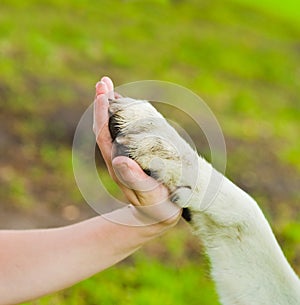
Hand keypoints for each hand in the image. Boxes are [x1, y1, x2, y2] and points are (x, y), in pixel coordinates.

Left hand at [93, 76, 180, 224]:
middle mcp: (117, 158)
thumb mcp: (149, 196)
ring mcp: (123, 156)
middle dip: (103, 104)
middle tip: (104, 81)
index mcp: (119, 165)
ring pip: (112, 128)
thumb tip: (119, 159)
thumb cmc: (156, 207)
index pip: (104, 135)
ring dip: (110, 108)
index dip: (102, 113)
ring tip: (110, 88)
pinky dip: (121, 117)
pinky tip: (125, 108)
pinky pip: (122, 133)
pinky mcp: (132, 156)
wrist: (155, 215)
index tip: (102, 91)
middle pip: (104, 127)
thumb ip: (135, 180)